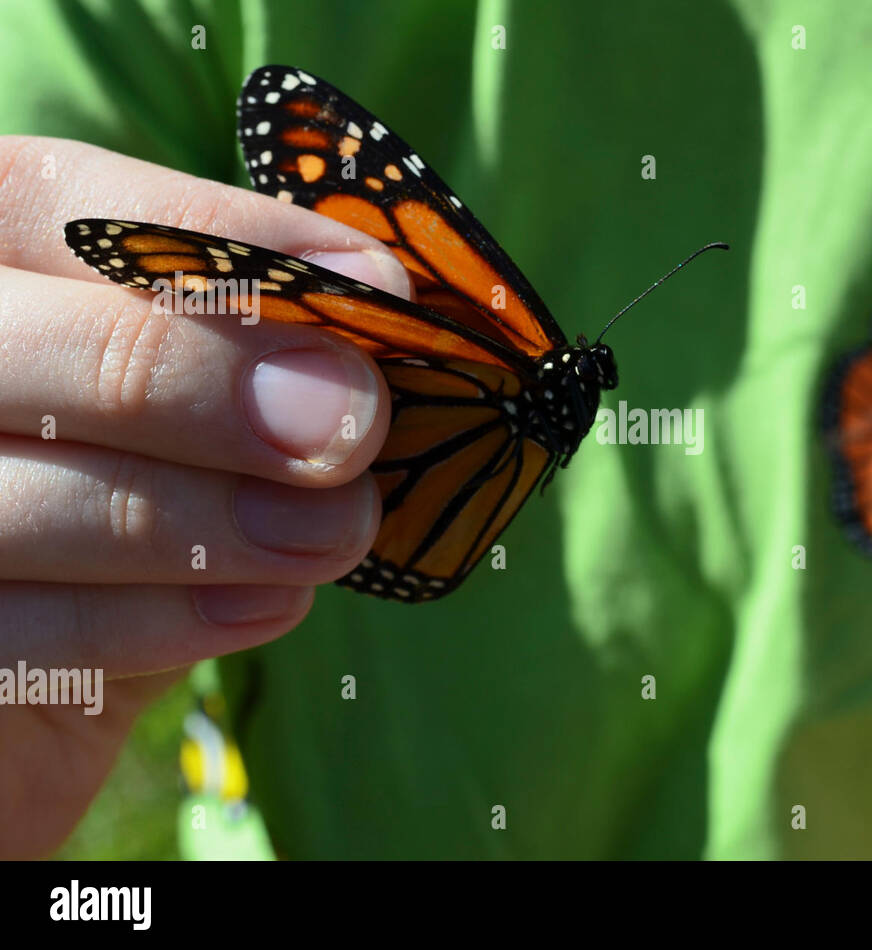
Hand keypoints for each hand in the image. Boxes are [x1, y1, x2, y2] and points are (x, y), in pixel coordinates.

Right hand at [0, 136, 407, 856]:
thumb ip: (252, 355)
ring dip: (209, 522)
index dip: (223, 241)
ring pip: (19, 505)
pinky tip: (274, 604)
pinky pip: (19, 637)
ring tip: (338, 533)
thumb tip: (364, 316)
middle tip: (353, 432)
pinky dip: (161, 623)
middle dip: (210, 386)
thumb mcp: (191, 416)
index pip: (55, 201)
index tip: (372, 284)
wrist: (36, 702)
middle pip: (24, 347)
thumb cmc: (126, 521)